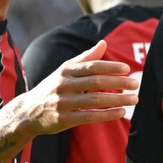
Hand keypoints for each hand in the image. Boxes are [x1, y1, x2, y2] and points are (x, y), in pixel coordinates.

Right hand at [9, 41, 137, 135]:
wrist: (27, 112)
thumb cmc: (53, 87)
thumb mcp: (65, 70)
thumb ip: (85, 58)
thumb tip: (103, 42)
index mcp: (65, 71)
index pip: (92, 66)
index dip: (110, 67)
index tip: (127, 69)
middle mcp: (63, 85)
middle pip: (96, 82)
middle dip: (119, 83)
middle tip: (136, 84)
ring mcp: (63, 103)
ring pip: (95, 101)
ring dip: (118, 99)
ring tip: (135, 99)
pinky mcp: (63, 119)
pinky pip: (90, 116)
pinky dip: (107, 115)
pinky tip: (122, 112)